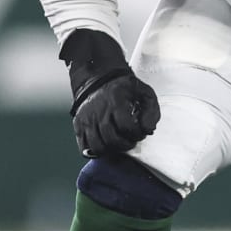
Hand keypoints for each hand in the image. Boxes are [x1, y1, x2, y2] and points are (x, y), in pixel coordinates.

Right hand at [61, 29, 159, 157]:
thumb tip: (148, 129)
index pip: (126, 127)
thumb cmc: (124, 88)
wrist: (98, 78)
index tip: (140, 132)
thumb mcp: (143, 92)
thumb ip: (151, 111)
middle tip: (130, 140)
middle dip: (125, 144)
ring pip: (97, 147)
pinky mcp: (78, 125)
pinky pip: (84, 148)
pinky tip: (106, 144)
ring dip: (112, 150)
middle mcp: (98, 111)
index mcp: (115, 101)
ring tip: (119, 143)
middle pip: (112, 140)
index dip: (137, 134)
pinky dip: (96, 151)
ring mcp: (86, 119)